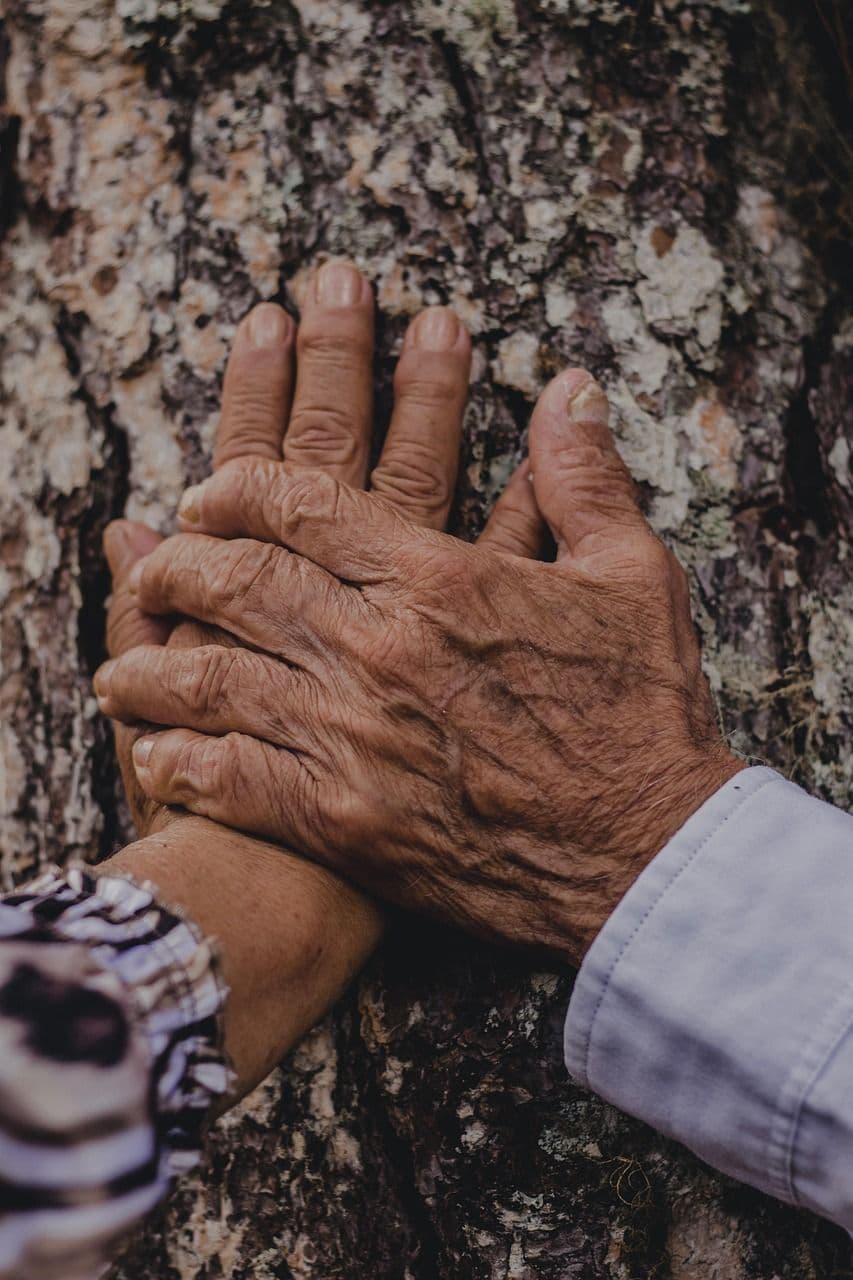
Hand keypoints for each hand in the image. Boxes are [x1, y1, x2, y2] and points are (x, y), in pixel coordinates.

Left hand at [98, 360, 740, 966]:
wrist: (645, 855)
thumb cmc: (643, 715)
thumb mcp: (633, 577)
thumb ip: (583, 479)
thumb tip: (567, 392)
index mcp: (435, 580)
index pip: (295, 506)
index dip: (233, 491)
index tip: (208, 494)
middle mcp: (375, 650)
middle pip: (233, 582)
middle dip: (178, 566)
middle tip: (156, 568)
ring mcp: (352, 739)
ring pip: (212, 680)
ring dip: (153, 665)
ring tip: (121, 667)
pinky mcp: (345, 823)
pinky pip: (233, 780)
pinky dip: (182, 762)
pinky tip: (156, 753)